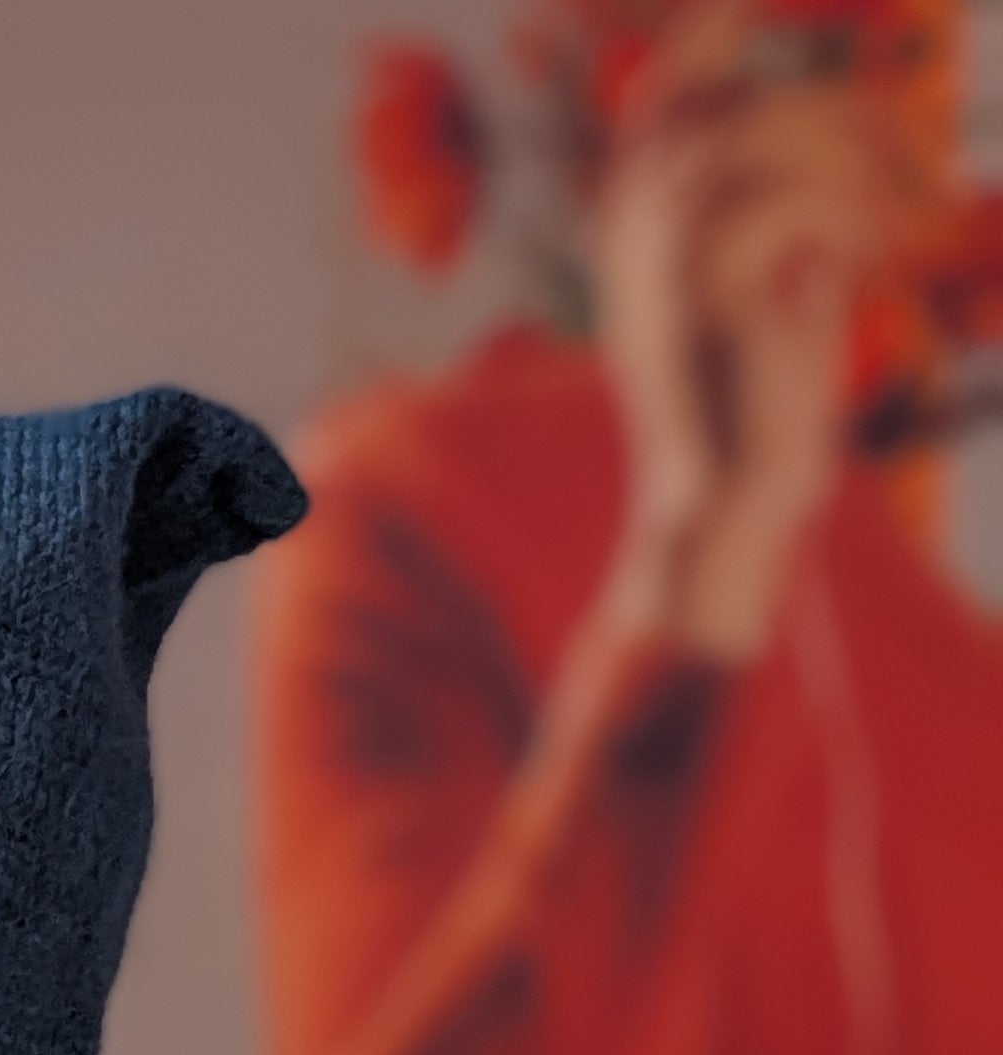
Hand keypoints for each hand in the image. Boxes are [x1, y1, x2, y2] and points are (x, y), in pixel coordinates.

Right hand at [592, 12, 926, 658]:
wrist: (731, 501)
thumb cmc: (760, 398)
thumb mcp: (776, 277)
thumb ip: (790, 199)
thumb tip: (856, 124)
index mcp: (641, 223)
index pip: (670, 87)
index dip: (713, 31)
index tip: (752, 3)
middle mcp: (636, 227)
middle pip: (747, 96)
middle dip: (853, 117)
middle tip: (922, 186)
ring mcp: (662, 252)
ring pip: (772, 129)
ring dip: (863, 163)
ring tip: (908, 224)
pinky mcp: (706, 284)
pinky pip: (796, 197)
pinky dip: (854, 218)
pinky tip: (872, 261)